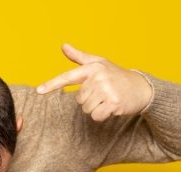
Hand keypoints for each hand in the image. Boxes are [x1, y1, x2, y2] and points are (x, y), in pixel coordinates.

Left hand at [36, 44, 153, 121]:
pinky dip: (102, 115)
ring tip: (108, 99)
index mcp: (92, 68)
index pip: (68, 77)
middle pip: (79, 100)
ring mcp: (106, 90)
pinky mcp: (113, 102)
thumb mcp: (99, 63)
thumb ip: (80, 57)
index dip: (52, 84)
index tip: (39, 91)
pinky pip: (96, 116)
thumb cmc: (117, 76)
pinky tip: (112, 108)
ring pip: (87, 109)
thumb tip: (63, 46)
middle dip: (89, 100)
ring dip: (96, 108)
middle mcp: (98, 77)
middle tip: (103, 94)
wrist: (141, 88)